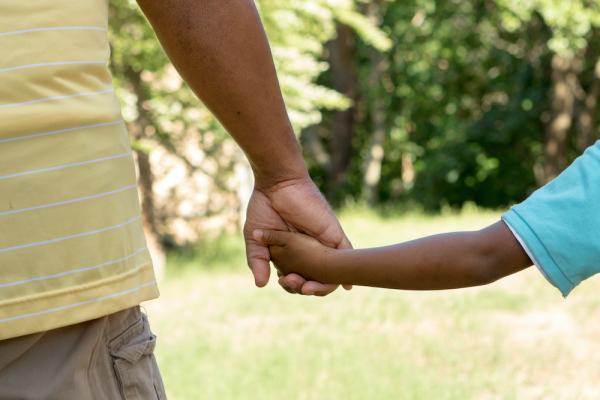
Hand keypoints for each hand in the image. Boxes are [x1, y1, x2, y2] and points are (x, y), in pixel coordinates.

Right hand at [243, 177, 351, 295]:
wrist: (277, 184)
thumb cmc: (263, 207)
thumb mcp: (255, 239)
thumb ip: (257, 261)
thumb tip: (261, 285)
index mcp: (291, 254)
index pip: (296, 279)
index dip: (292, 286)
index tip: (283, 281)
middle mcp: (308, 251)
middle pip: (314, 280)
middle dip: (305, 288)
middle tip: (293, 282)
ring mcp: (321, 244)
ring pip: (330, 273)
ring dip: (323, 286)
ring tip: (309, 287)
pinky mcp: (332, 234)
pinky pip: (345, 254)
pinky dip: (347, 271)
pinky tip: (347, 285)